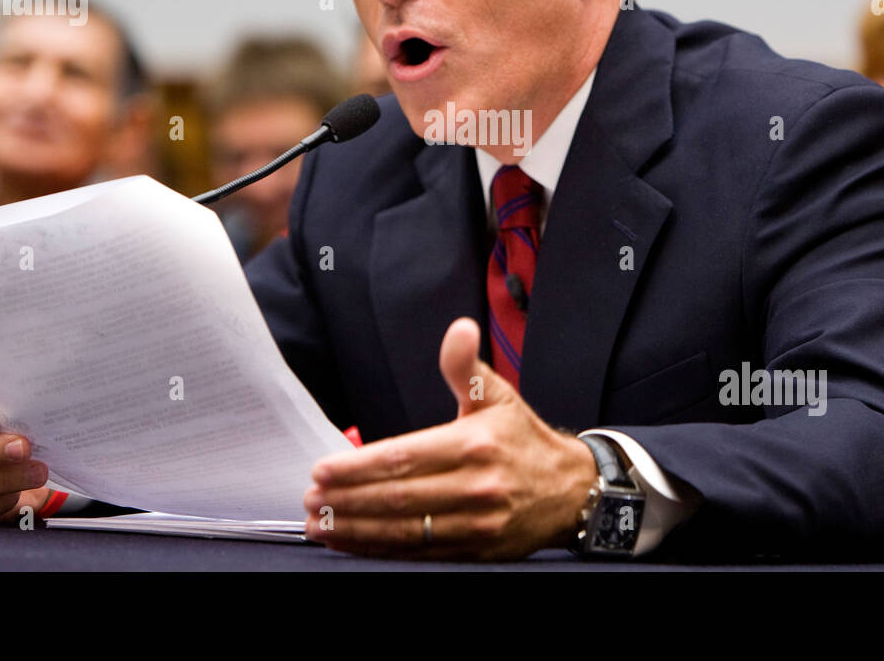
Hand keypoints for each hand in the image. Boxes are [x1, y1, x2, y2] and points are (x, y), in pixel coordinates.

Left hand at [302, 317, 598, 559]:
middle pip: (399, 498)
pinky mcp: (476, 551)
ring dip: (357, 530)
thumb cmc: (525, 440)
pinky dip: (382, 549)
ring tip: (321, 525)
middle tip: (312, 498)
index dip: (360, 467)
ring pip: (405, 531)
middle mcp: (476, 486)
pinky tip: (354, 543)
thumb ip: (466, 367)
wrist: (572, 490)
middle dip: (348, 500)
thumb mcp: (498, 396)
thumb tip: (459, 329)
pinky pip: (420, 553)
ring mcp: (477, 524)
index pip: (406, 458)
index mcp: (475, 444)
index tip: (323, 469)